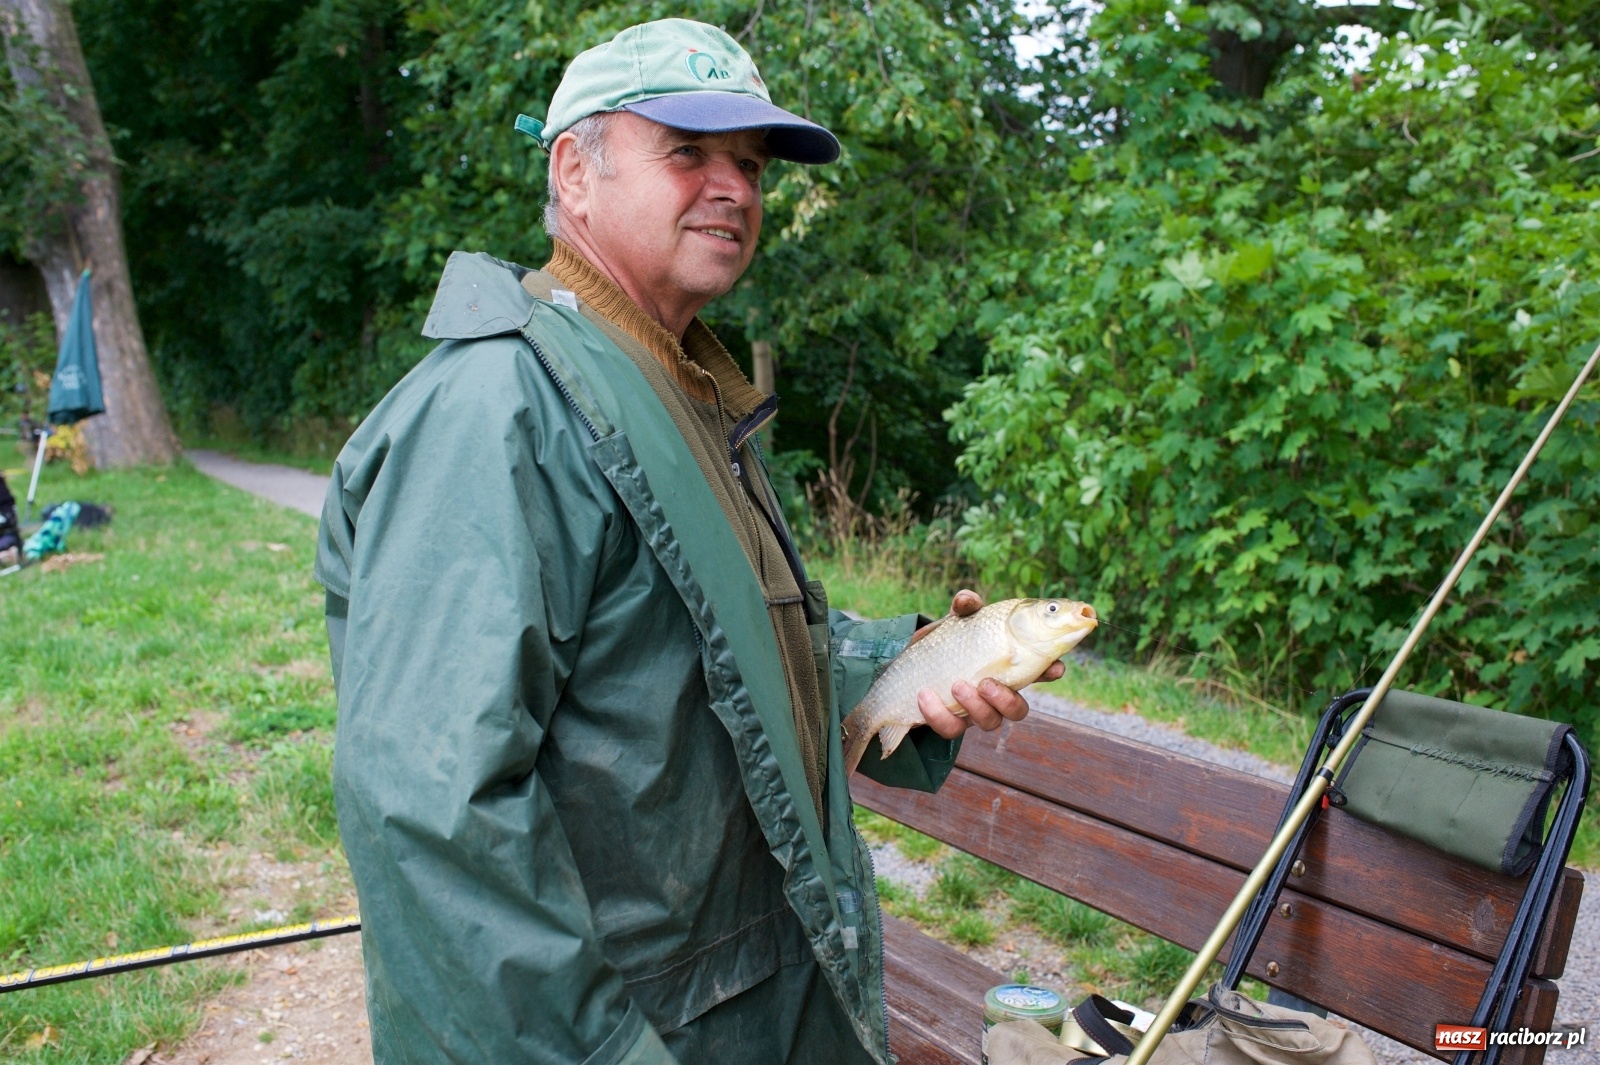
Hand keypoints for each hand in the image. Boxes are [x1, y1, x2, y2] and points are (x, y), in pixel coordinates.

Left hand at [910, 589, 1065, 739]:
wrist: (911, 666)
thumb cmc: (944, 642)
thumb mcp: (955, 622)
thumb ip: (964, 608)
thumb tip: (966, 600)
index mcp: (1005, 666)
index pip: (1037, 672)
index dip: (1049, 671)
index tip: (1055, 667)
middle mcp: (995, 693)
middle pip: (1017, 710)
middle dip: (1006, 701)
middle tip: (985, 683)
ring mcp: (974, 711)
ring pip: (989, 722)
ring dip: (974, 706)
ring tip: (956, 685)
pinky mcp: (950, 722)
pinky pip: (951, 729)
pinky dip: (938, 714)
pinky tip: (925, 695)